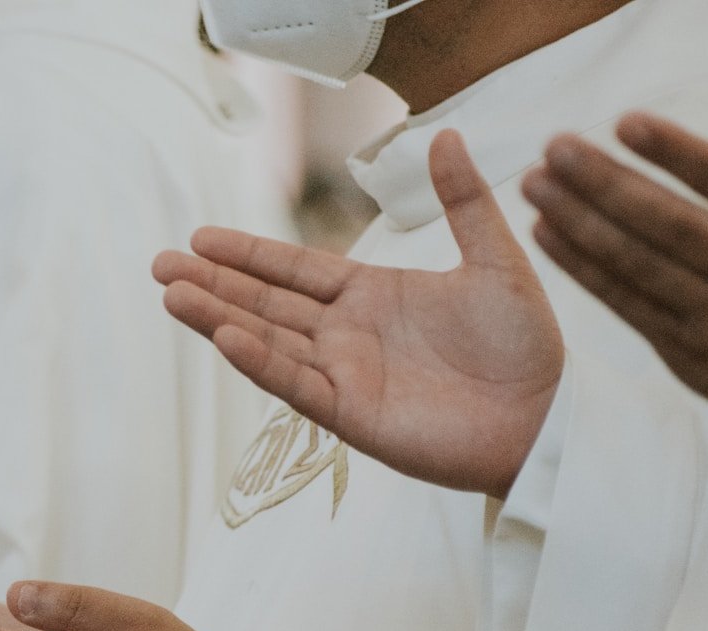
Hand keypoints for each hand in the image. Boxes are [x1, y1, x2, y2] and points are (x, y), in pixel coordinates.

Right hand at [158, 130, 563, 498]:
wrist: (546, 418)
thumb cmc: (524, 347)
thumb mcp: (495, 262)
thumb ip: (464, 202)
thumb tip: (446, 135)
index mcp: (371, 297)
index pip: (293, 270)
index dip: (247, 254)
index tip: (201, 238)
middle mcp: (346, 336)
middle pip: (264, 303)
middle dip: (212, 283)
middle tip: (160, 264)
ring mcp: (343, 375)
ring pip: (266, 340)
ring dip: (217, 318)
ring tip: (171, 294)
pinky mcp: (351, 414)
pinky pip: (295, 384)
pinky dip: (258, 361)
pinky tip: (224, 336)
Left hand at [524, 112, 707, 410]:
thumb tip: (679, 144)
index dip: (678, 152)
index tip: (625, 121)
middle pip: (672, 225)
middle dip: (608, 184)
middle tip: (554, 146)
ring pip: (639, 265)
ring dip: (580, 221)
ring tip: (534, 183)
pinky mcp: (685, 353)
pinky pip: (625, 303)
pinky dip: (582, 267)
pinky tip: (542, 231)